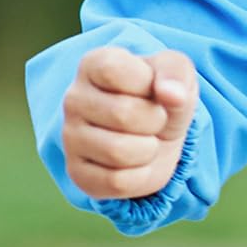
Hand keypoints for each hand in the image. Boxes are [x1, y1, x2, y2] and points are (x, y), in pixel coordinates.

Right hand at [61, 46, 197, 200]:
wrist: (160, 130)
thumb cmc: (163, 93)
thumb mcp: (177, 71)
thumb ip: (175, 74)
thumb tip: (173, 96)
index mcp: (93, 64)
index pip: (114, 71)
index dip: (146, 82)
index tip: (152, 86)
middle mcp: (73, 99)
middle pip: (123, 114)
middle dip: (156, 119)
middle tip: (155, 117)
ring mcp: (70, 138)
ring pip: (119, 152)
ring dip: (149, 148)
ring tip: (146, 138)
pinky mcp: (77, 173)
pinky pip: (117, 182)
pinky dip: (141, 175)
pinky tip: (137, 161)